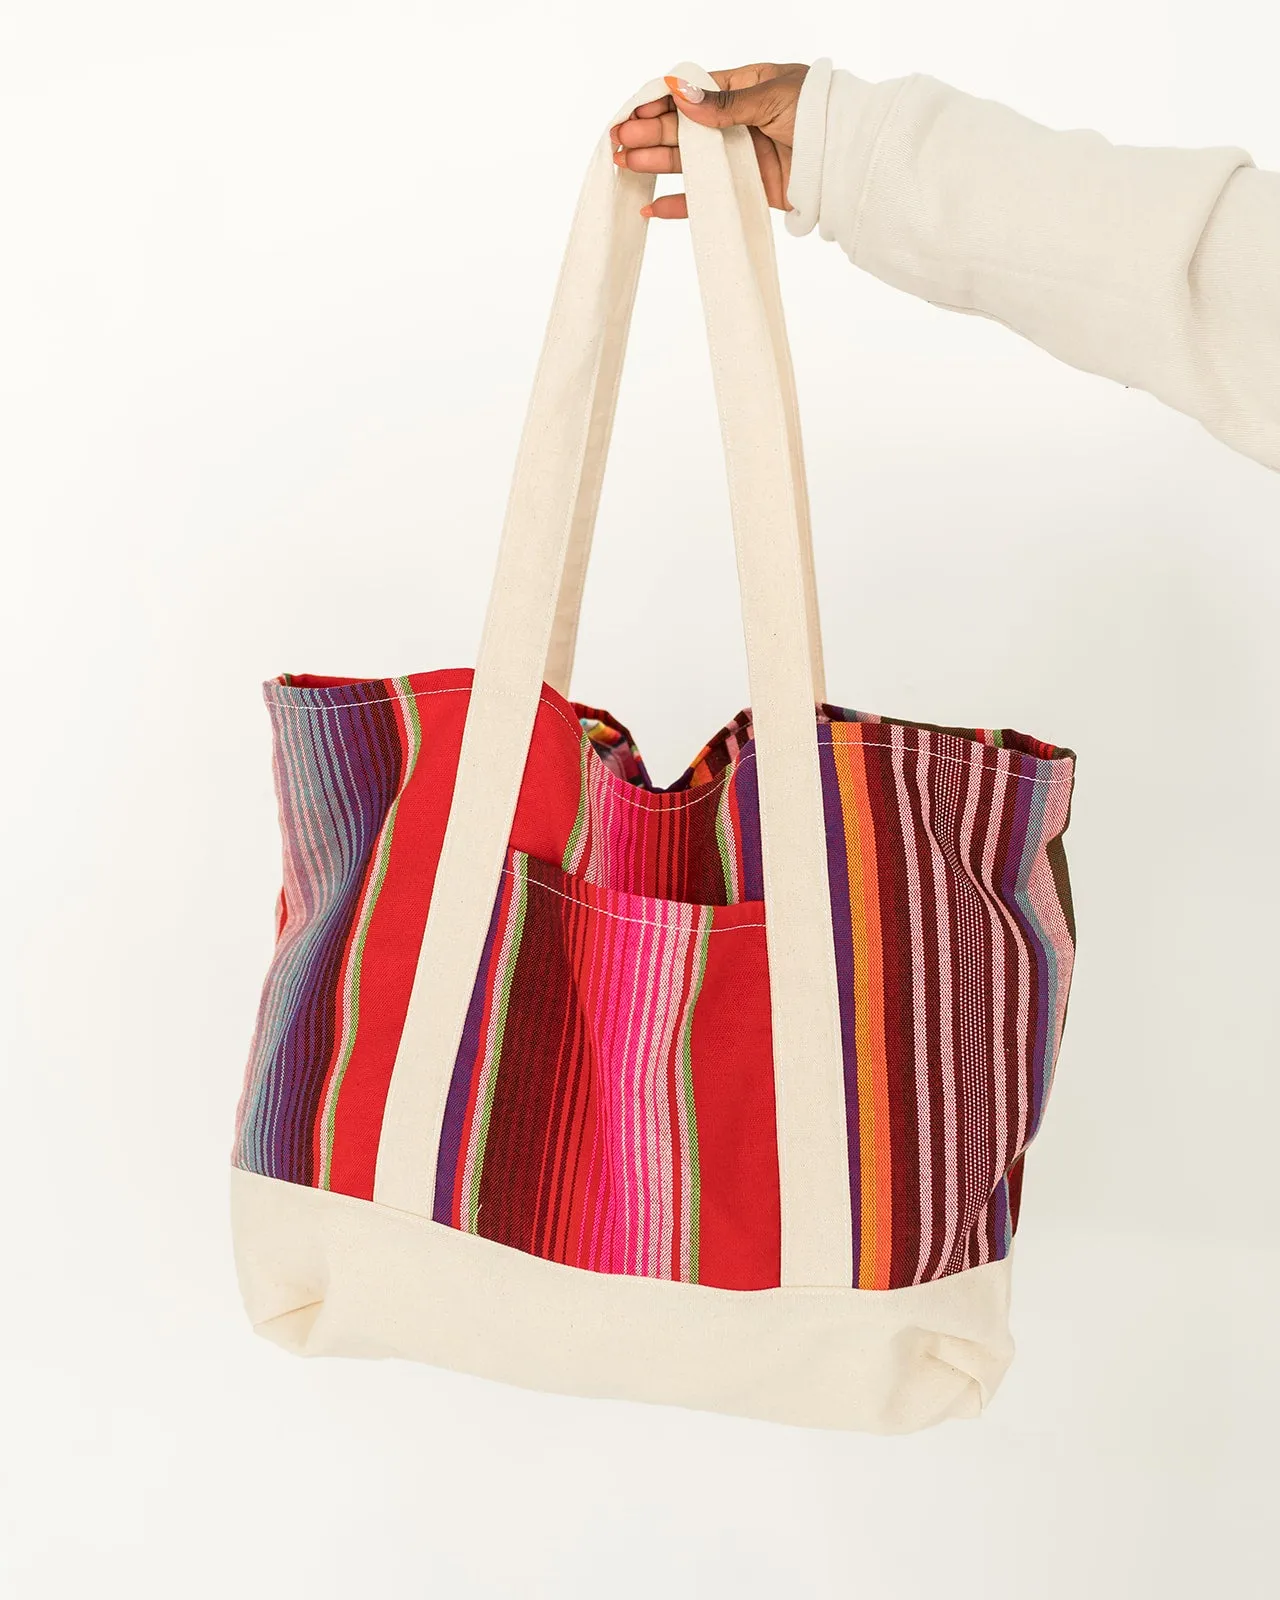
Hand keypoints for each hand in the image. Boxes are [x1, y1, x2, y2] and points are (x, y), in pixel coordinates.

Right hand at [610, 63, 809, 219]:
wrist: (852, 159)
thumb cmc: (822, 115)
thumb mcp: (772, 98)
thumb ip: (725, 104)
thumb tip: (680, 94)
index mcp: (744, 88)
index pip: (692, 92)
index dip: (660, 102)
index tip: (633, 112)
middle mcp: (737, 122)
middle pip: (683, 128)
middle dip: (649, 133)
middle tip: (618, 141)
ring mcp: (740, 156)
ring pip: (689, 161)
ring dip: (655, 162)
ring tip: (624, 164)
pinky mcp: (746, 190)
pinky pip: (707, 197)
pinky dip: (681, 204)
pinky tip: (652, 205)